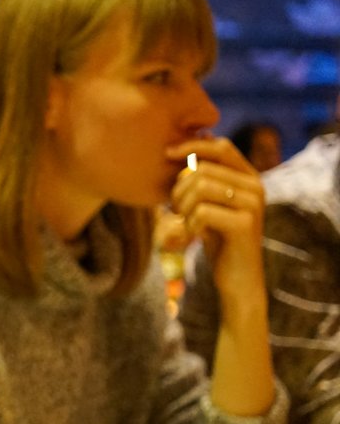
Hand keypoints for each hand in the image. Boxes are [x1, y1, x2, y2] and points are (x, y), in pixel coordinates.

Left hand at [167, 136, 264, 300]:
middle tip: (178, 210)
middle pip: (202, 169)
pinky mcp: (245, 224)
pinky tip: (195, 234)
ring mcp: (253, 204)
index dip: (192, 145)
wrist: (237, 277)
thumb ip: (203, 177)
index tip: (167, 154)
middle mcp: (255, 186)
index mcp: (249, 177)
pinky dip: (189, 223)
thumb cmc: (217, 237)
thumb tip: (186, 146)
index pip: (221, 146)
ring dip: (183, 206)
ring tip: (187, 221)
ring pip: (200, 187)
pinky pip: (201, 211)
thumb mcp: (209, 202)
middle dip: (179, 189)